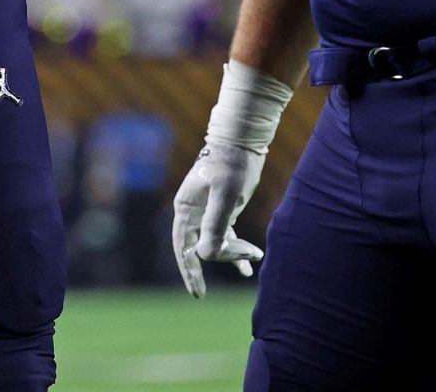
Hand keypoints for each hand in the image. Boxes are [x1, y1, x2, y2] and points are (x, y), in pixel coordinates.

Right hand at [171, 141, 265, 296]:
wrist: (242, 142)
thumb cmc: (231, 165)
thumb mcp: (225, 196)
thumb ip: (215, 226)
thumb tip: (206, 256)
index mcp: (185, 209)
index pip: (183, 247)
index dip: (190, 271)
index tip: (199, 293)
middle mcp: (192, 212)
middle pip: (201, 247)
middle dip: (221, 259)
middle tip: (244, 268)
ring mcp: (206, 212)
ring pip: (215, 243)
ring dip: (232, 255)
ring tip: (250, 266)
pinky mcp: (221, 209)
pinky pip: (225, 236)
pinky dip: (237, 248)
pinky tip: (251, 259)